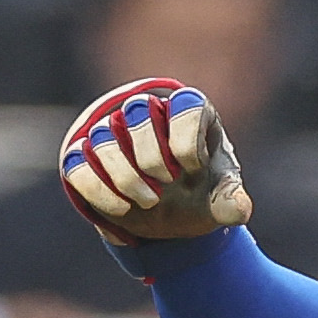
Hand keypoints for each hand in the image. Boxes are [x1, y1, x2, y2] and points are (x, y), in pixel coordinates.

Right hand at [56, 78, 252, 245]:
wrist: (169, 214)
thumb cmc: (199, 194)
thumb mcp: (220, 201)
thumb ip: (231, 203)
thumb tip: (240, 210)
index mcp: (189, 113)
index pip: (185, 103)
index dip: (186, 139)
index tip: (193, 170)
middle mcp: (148, 113)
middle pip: (138, 110)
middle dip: (151, 154)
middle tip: (166, 184)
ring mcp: (113, 132)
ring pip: (103, 136)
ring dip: (124, 174)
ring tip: (148, 203)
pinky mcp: (85, 158)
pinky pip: (77, 162)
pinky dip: (97, 188)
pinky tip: (122, 210)